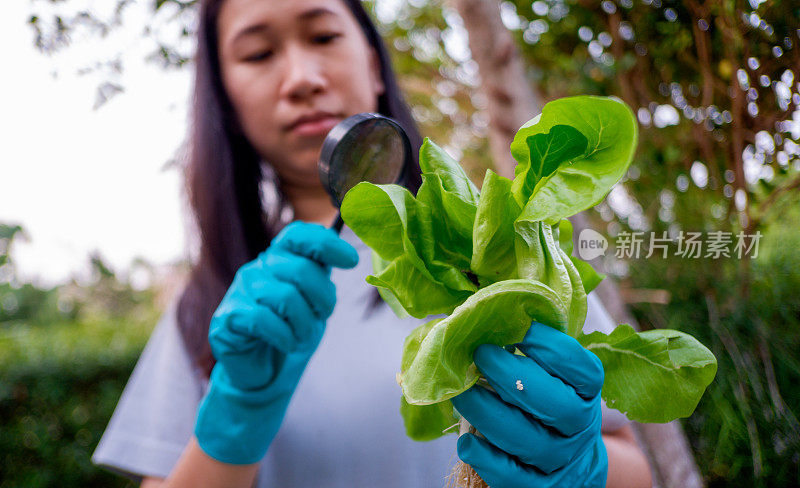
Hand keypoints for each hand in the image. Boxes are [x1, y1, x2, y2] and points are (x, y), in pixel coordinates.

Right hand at [195, 222, 358, 463]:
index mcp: (280, 259)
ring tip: (301, 336)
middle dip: (323, 298)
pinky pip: (262, 319)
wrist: (264, 374)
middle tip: (323, 316)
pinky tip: (286, 343)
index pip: (299, 235)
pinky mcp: (228, 318)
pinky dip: (283, 336)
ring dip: (303, 324)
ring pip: (284, 297)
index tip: (351, 261)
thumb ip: (323, 277)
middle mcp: (257, 269)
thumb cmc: (291, 333)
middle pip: (300, 269)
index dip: (327, 244)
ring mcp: (240, 291)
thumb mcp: (314, 303)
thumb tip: (348, 255)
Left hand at [451, 322, 606, 486]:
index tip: (516, 328)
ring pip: (524, 438)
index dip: (546, 344)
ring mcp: (560, 459)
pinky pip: (510, 475)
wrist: (571, 462)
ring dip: (485, 411)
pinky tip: (466, 441)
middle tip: (479, 354)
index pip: (577, 365)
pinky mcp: (539, 487)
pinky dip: (485, 457)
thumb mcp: (554, 373)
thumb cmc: (550, 401)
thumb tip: (488, 311)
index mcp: (587, 390)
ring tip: (460, 392)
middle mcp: (579, 425)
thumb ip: (531, 346)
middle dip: (509, 375)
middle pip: (550, 402)